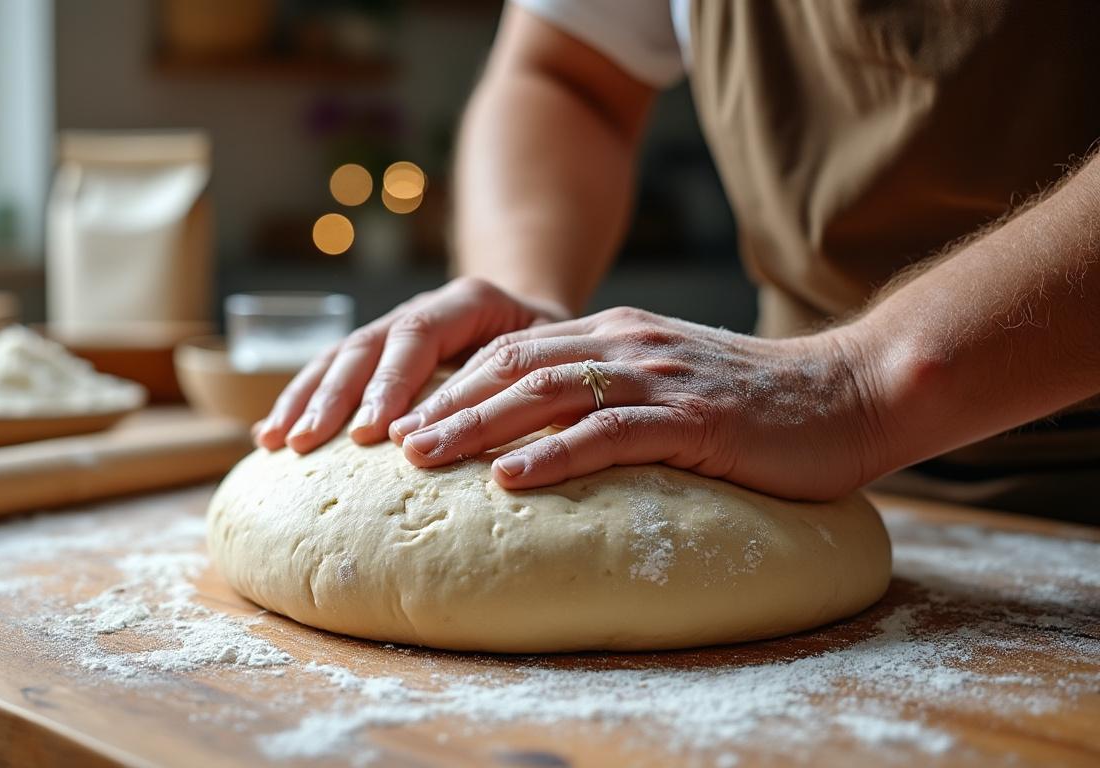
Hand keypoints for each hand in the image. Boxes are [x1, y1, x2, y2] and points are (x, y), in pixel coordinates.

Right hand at [254, 277, 569, 452]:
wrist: (536, 315)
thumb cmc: (552, 347)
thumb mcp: (554, 354)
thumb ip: (528, 379)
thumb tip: (505, 432)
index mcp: (468, 301)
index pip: (419, 336)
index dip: (392, 382)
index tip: (376, 431)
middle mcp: (421, 311)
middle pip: (367, 346)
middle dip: (335, 397)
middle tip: (311, 441)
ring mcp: (391, 329)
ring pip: (337, 357)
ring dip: (304, 400)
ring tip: (279, 442)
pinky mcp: (374, 354)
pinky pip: (327, 372)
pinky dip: (297, 402)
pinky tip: (270, 436)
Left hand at [393, 306, 886, 500]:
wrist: (854, 390)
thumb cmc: (762, 403)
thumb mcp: (673, 384)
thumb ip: (616, 394)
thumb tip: (549, 436)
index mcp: (619, 335)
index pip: (516, 350)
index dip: (456, 384)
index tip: (407, 419)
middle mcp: (628, 344)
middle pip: (514, 367)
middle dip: (446, 404)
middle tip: (391, 442)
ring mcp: (661, 377)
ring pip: (547, 394)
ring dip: (477, 426)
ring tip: (424, 458)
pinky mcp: (696, 419)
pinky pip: (611, 434)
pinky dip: (554, 455)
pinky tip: (511, 479)